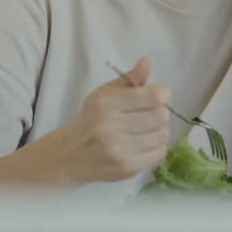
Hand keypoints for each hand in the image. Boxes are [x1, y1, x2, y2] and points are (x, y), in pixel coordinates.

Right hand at [51, 57, 170, 183]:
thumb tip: (147, 62)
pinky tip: (143, 142)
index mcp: (106, 104)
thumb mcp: (104, 94)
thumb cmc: (90, 119)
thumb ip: (129, 79)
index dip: (161, 94)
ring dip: (159, 130)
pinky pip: (160, 153)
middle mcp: (112, 128)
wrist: (69, 156)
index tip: (156, 95)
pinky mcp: (127, 169)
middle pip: (161, 116)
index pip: (154, 97)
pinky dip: (156, 146)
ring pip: (163, 135)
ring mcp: (120, 151)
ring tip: (145, 129)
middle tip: (149, 113)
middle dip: (159, 112)